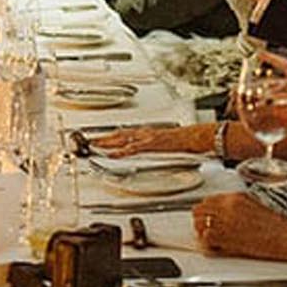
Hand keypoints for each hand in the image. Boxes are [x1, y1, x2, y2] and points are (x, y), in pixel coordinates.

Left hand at [93, 122, 214, 155]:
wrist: (197, 136)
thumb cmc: (184, 141)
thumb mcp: (164, 145)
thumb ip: (153, 147)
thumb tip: (144, 152)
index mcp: (147, 133)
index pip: (124, 133)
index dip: (109, 136)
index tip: (97, 139)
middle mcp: (145, 133)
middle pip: (119, 134)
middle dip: (103, 137)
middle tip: (88, 141)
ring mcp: (148, 137)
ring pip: (123, 139)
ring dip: (108, 142)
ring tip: (95, 146)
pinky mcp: (153, 144)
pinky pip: (134, 148)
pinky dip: (123, 150)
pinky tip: (114, 154)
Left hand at [193, 192, 286, 269]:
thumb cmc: (276, 226)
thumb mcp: (254, 205)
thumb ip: (235, 206)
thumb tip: (223, 212)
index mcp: (235, 197)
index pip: (208, 200)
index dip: (206, 210)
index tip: (207, 217)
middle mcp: (227, 206)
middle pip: (199, 210)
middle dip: (200, 220)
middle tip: (205, 229)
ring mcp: (225, 221)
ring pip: (198, 223)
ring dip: (201, 232)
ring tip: (210, 239)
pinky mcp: (226, 237)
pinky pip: (205, 239)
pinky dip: (207, 244)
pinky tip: (215, 247)